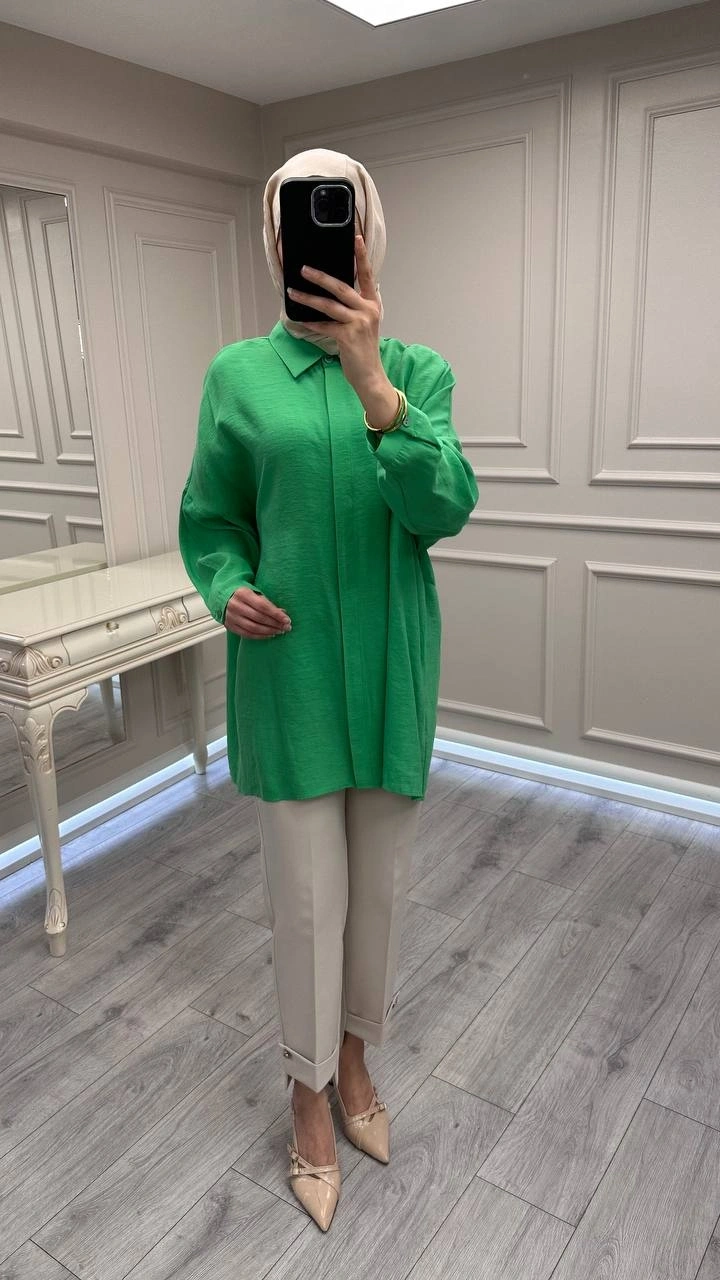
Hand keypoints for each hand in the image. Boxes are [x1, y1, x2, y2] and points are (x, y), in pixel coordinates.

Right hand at [224, 587, 290, 638]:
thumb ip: (267, 603)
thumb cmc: (242, 594)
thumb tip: (283, 613)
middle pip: (259, 618)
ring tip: (279, 631)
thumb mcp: (255, 593)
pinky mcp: (230, 626)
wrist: (223, 596)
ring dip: (269, 631)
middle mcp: (235, 605)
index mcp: (243, 594)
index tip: (287, 619)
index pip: (263, 606)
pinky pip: (247, 634)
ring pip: (253, 628)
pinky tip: (269, 635)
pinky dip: (260, 636)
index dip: (276, 614)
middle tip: (286, 627)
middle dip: (275, 624)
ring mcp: (231, 617)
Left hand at [286, 234, 392, 409]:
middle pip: (341, 287)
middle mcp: (368, 310)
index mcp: (372, 303)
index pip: (367, 275)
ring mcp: (359, 323)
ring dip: (308, 298)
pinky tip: (299, 320)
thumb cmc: (362, 348)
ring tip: (293, 292)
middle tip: (304, 269)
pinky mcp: (348, 337)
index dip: (361, 256)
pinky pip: (325, 325)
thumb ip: (352, 307)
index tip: (356, 237)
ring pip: (329, 305)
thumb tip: (328, 292)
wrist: (370, 375)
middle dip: (320, 276)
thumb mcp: (362, 323)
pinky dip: (311, 323)